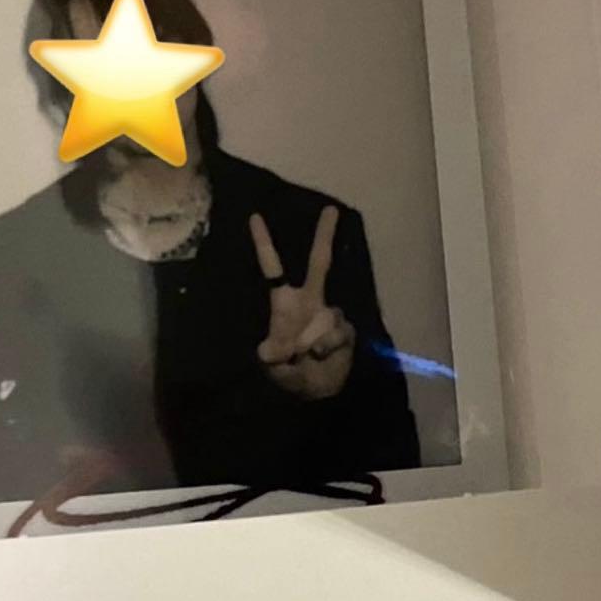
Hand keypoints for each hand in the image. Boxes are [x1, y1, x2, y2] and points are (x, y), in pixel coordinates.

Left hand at [249, 206, 355, 399]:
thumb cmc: (290, 372)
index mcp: (284, 303)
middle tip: (330, 209)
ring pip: (329, 314)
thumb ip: (271, 357)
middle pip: (318, 263)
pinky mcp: (346, 329)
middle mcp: (309, 301)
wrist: (319, 392)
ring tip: (306, 357)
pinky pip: (339, 333)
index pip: (273, 269)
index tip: (255, 217)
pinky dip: (329, 348)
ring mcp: (329, 313)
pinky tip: (323, 357)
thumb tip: (269, 350)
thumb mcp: (274, 367)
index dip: (264, 245)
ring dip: (315, 340)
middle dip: (324, 236)